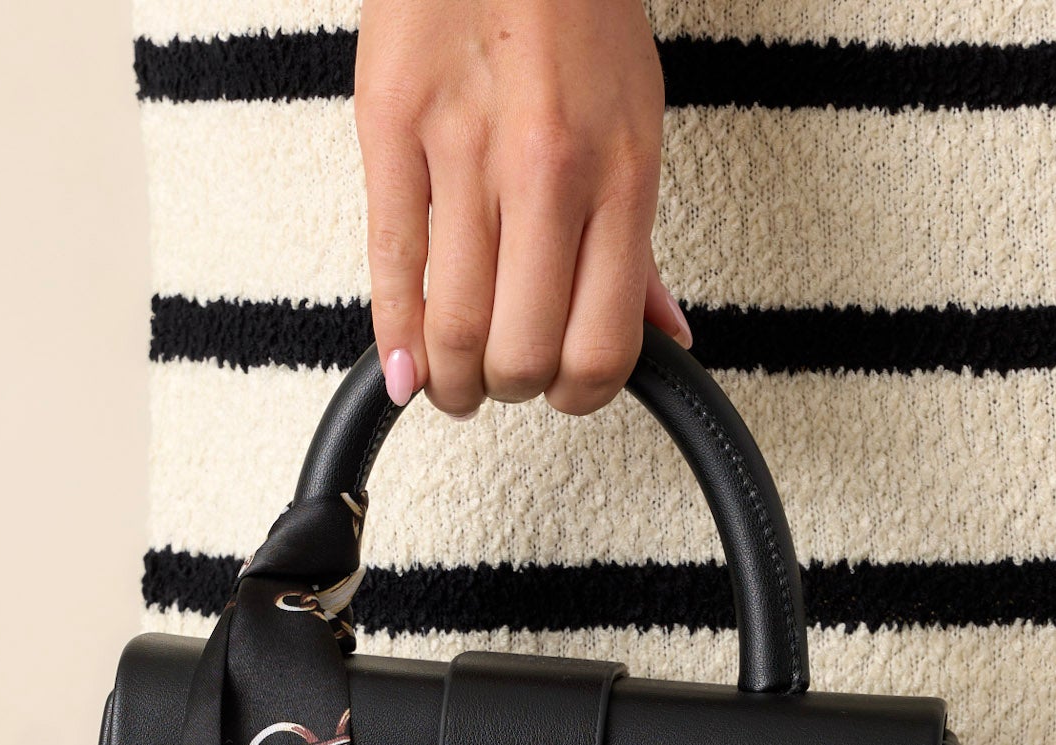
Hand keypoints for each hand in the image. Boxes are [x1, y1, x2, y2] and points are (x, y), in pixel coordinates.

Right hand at [353, 0, 687, 419]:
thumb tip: (664, 332)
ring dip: (450, 380)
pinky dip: (394, 336)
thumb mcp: (637, 121)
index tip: (562, 392)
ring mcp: (464, 150)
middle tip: (502, 382)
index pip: (601, 345)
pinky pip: (392, 263)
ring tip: (451, 381)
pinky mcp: (391, 127)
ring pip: (453, 326)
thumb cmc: (575, 6)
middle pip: (521, 352)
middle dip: (509, 389)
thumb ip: (641, 241)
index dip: (578, 395)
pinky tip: (400, 368)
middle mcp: (547, 170)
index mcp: (621, 175)